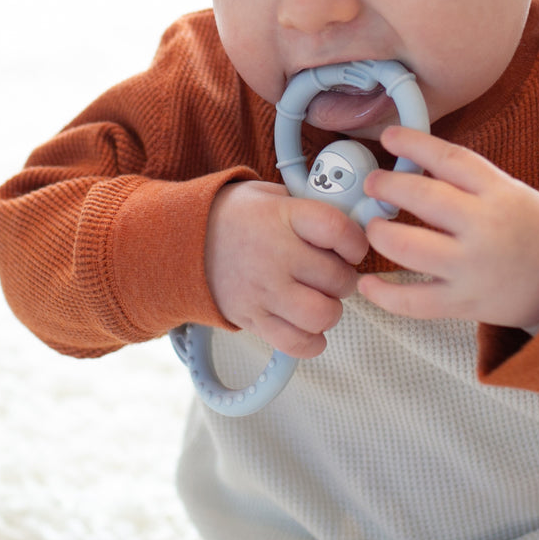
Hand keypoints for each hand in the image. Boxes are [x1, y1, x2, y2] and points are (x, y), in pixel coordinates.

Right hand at [205, 180, 369, 358]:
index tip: (353, 245)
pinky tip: (308, 324)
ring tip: (321, 297)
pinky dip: (312, 340)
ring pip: (323, 315)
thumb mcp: (270, 195)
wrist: (181, 241)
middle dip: (345, 277)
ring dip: (331, 309)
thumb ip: (308, 204)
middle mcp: (275, 255)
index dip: (357, 241)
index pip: (338, 231)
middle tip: (334, 272)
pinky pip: (296, 344)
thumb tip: (350, 218)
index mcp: (282, 217)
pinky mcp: (253, 319)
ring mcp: (263, 291)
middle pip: (338, 278)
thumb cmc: (235, 216)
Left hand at [358, 126, 538, 331]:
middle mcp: (485, 227)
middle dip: (388, 186)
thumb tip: (411, 161)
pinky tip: (366, 283)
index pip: (450, 159)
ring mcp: (473, 267)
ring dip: (381, 234)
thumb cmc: (527, 228)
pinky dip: (384, 294)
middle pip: (424, 198)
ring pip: (409, 248)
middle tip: (373, 183)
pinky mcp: (464, 302)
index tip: (389, 137)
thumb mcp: (507, 190)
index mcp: (498, 192)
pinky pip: (414, 301)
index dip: (414, 144)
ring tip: (374, 227)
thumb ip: (465, 178)